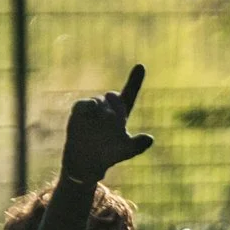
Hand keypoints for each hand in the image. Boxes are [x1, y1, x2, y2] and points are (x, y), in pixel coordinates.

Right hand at [59, 64, 154, 183]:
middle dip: (116, 105)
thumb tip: (150, 139)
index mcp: (121, 114)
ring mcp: (92, 109)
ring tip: (102, 125)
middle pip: (114, 96)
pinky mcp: (79, 112)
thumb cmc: (108, 155)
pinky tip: (92, 109)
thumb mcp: (125, 151)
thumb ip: (138, 145)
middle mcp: (107, 108)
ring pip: (100, 101)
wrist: (86, 162)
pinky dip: (88, 105)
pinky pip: (84, 104)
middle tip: (114, 120)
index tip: (141, 66)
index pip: (129, 94)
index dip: (135, 80)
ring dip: (103, 111)